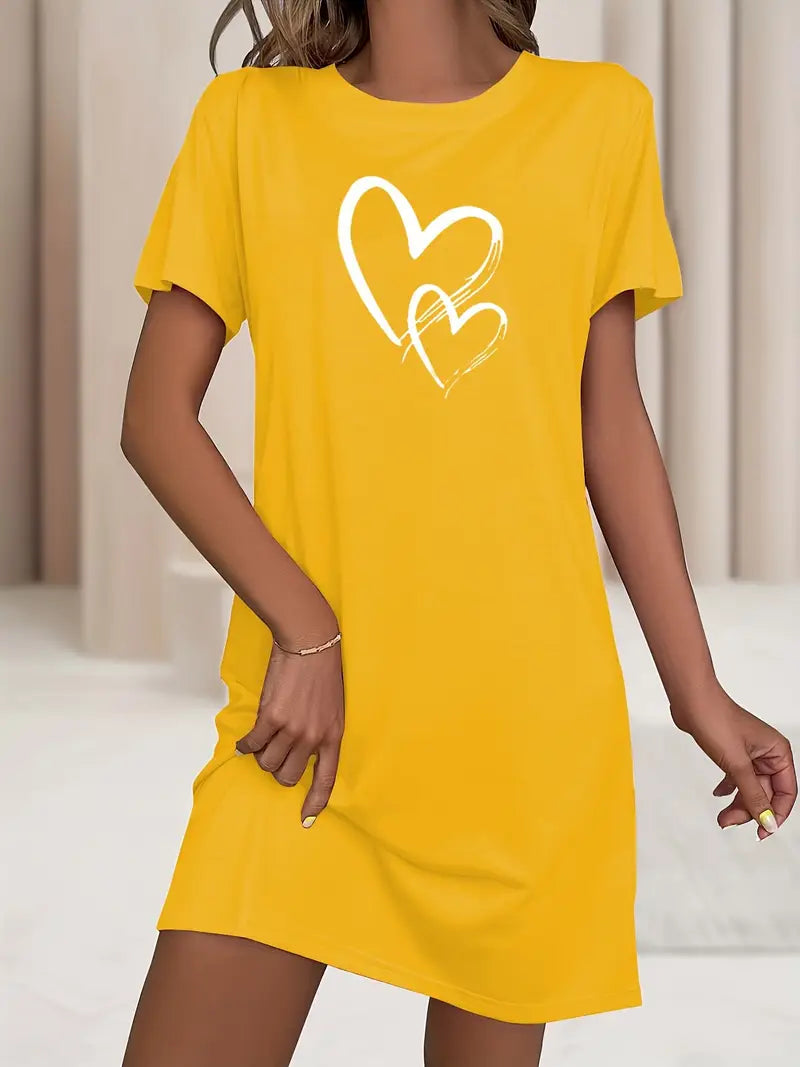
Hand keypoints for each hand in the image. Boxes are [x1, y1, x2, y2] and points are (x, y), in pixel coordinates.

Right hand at [235, 635, 344, 827]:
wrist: (310, 643)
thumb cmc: (322, 672)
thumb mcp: (331, 707)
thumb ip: (318, 731)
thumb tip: (299, 751)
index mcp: (333, 736)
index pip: (326, 779)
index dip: (315, 802)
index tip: (306, 820)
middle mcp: (313, 738)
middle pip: (287, 776)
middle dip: (277, 769)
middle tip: (273, 754)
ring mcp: (292, 729)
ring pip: (267, 762)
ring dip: (261, 755)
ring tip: (262, 740)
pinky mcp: (271, 717)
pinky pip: (253, 744)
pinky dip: (246, 745)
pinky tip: (245, 740)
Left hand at [671, 684, 795, 839]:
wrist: (691, 700)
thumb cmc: (715, 720)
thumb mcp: (737, 764)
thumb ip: (753, 795)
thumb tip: (767, 820)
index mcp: (778, 752)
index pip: (786, 792)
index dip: (775, 814)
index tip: (762, 831)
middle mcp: (768, 753)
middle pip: (767, 792)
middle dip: (749, 810)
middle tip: (728, 822)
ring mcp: (750, 753)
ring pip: (751, 787)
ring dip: (738, 803)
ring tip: (722, 817)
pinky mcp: (733, 752)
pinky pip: (738, 777)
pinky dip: (730, 788)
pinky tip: (719, 794)